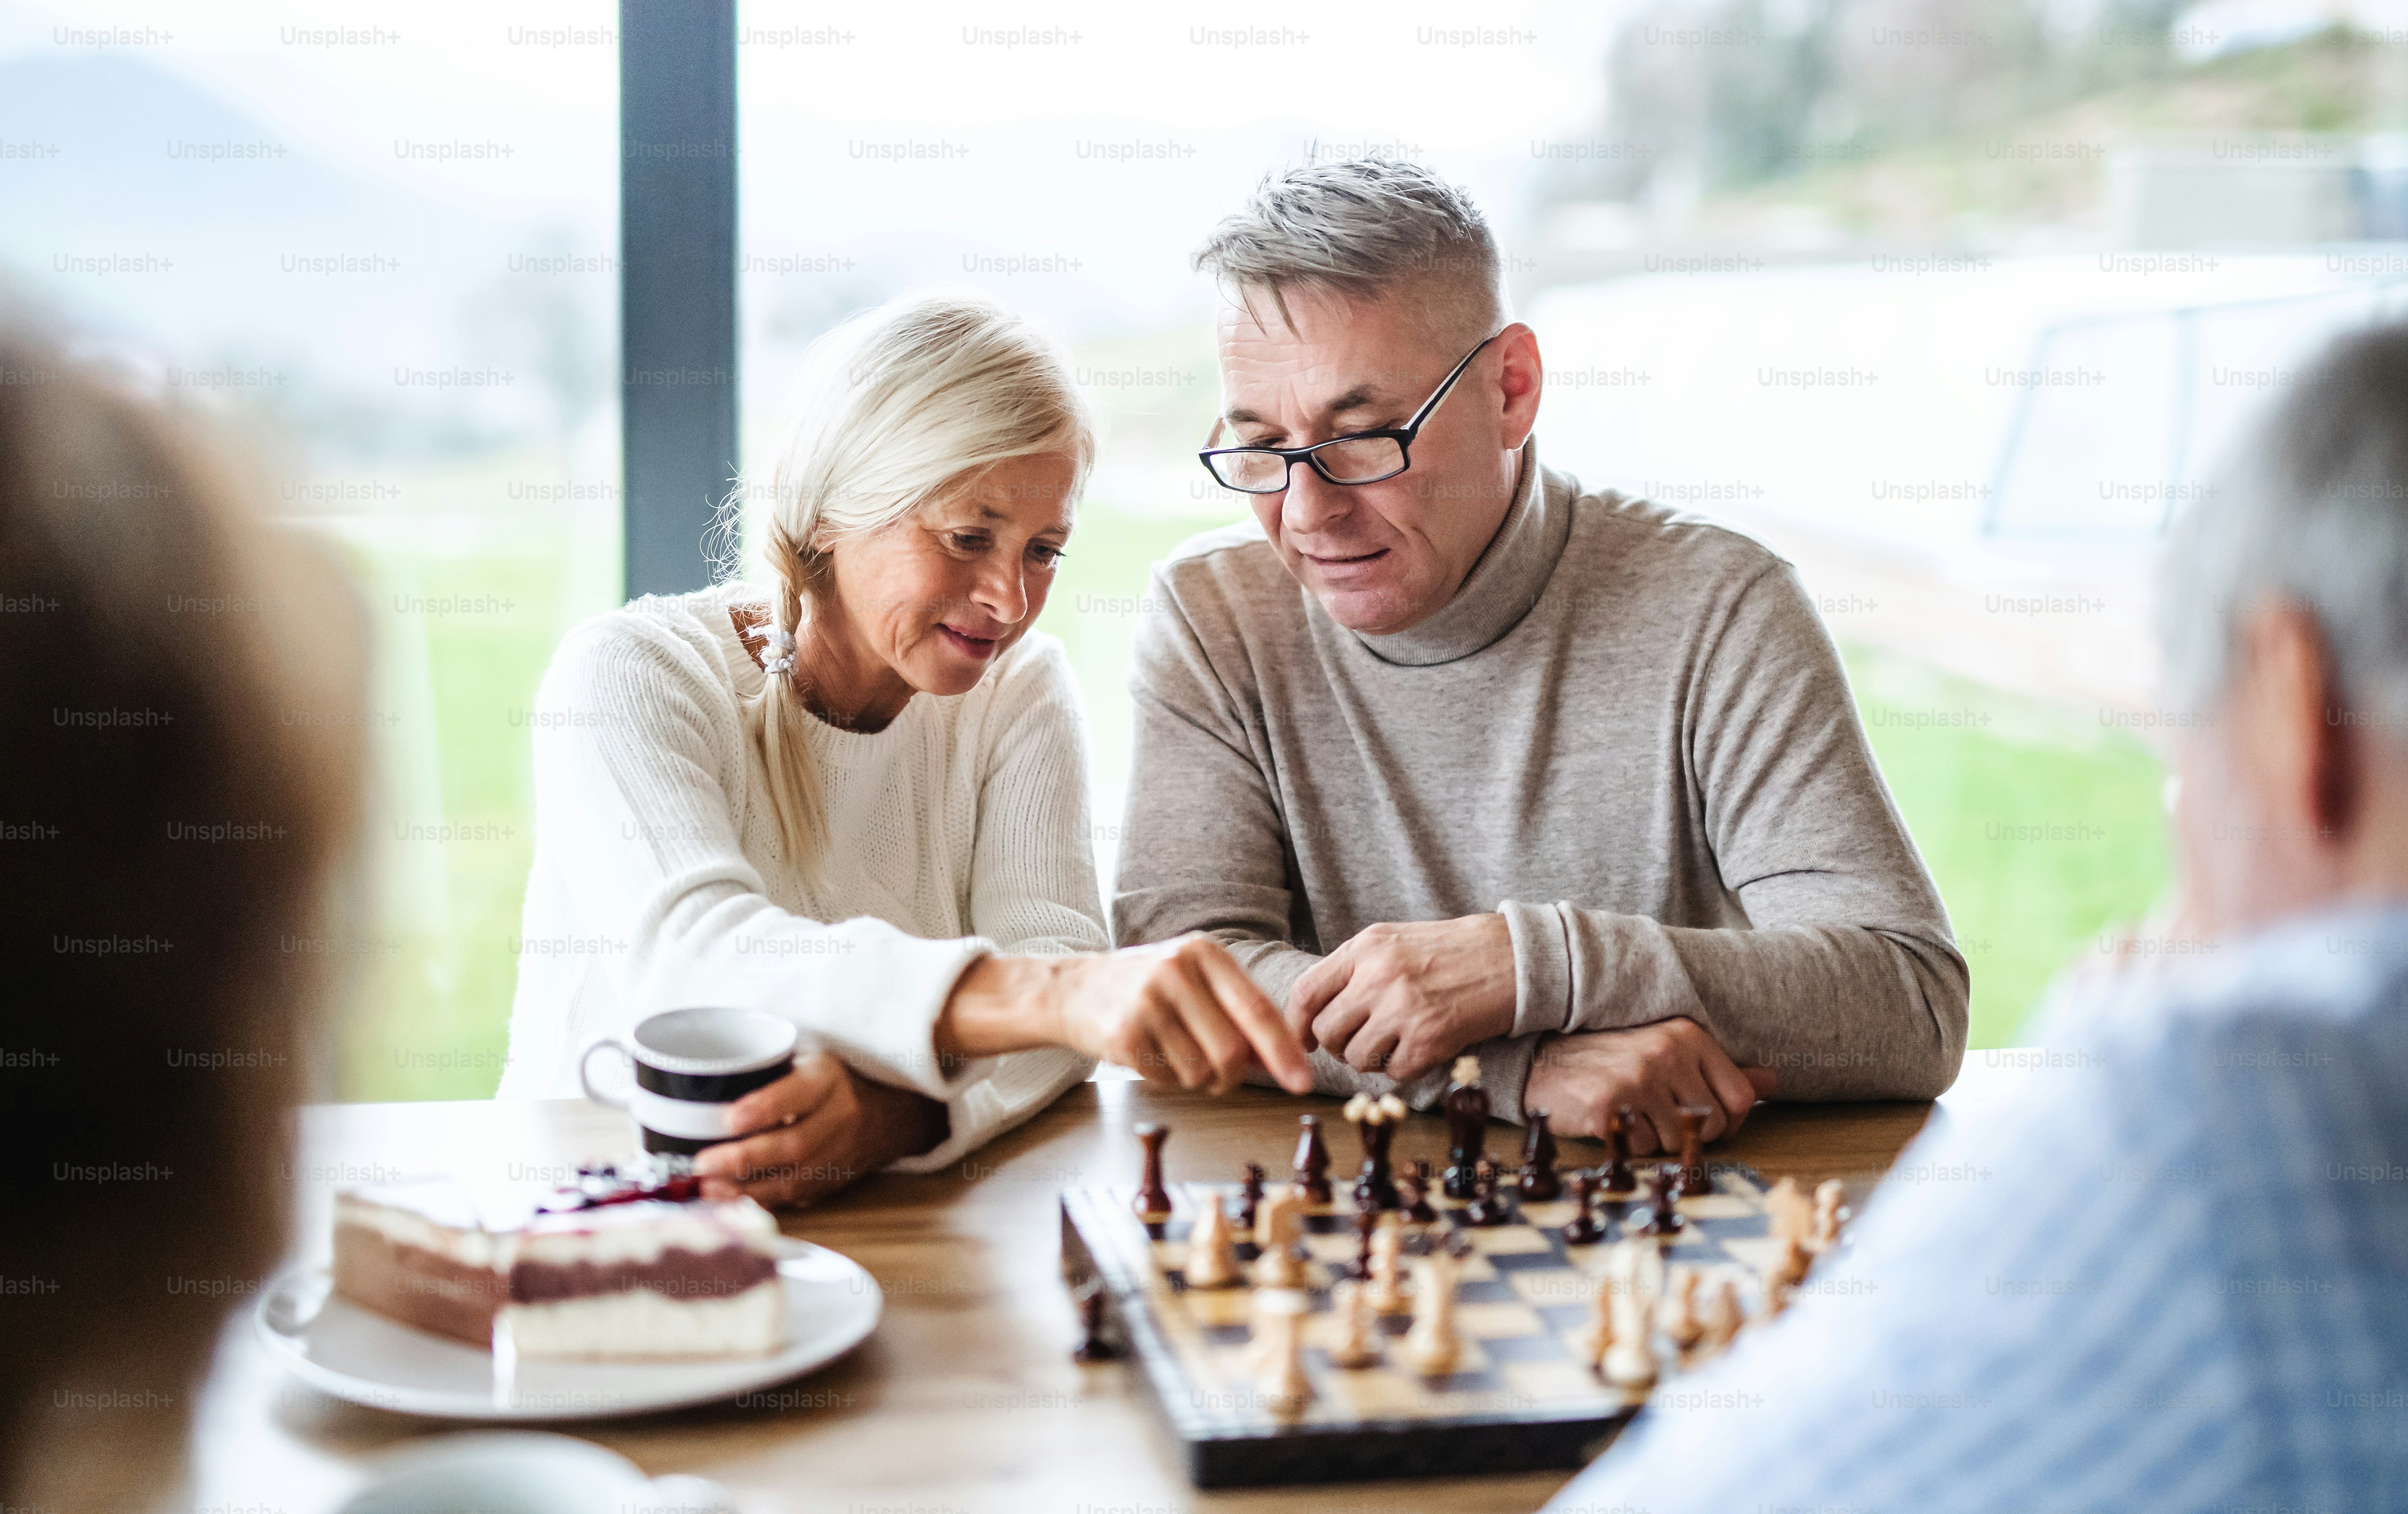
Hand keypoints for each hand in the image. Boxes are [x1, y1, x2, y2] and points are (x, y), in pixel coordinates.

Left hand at [694, 1051, 947, 1207]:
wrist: (888, 1116)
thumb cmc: (831, 1083)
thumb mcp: (806, 1060)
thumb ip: (766, 1073)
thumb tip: (698, 1089)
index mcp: (828, 1080)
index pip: (798, 1094)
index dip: (763, 1109)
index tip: (727, 1119)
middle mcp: (839, 1118)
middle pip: (792, 1145)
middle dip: (743, 1159)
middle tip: (702, 1164)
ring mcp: (839, 1157)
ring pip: (792, 1179)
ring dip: (745, 1188)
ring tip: (707, 1188)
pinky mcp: (833, 1183)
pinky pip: (795, 1197)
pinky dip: (760, 1201)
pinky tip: (730, 1200)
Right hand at [1049, 935, 1315, 1094]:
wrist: (1073, 988)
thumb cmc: (1146, 988)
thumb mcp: (1195, 982)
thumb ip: (1240, 1014)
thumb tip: (1286, 1061)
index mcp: (1204, 953)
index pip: (1258, 1009)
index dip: (1284, 1051)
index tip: (1303, 1082)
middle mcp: (1177, 970)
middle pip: (1232, 1050)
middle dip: (1232, 1076)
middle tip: (1219, 1076)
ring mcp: (1148, 1000)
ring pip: (1201, 1071)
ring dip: (1196, 1079)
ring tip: (1175, 1054)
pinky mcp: (1124, 1031)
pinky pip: (1167, 1078)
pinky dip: (1166, 1078)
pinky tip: (1149, 1053)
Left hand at [1287, 915, 1515, 1082]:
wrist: (1509, 959)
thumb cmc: (1447, 952)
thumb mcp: (1391, 942)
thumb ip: (1351, 970)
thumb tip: (1312, 1013)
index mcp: (1365, 948)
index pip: (1305, 993)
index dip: (1297, 1024)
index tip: (1305, 1040)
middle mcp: (1379, 977)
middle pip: (1326, 1031)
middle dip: (1336, 1046)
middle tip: (1358, 1041)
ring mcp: (1403, 1009)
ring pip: (1355, 1058)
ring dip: (1369, 1059)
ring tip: (1393, 1042)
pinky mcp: (1429, 1039)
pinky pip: (1393, 1072)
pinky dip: (1402, 1067)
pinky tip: (1420, 1047)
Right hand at [1523, 1020, 1777, 1152]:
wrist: (1542, 1061)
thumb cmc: (1611, 1060)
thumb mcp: (1668, 1053)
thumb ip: (1718, 1070)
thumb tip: (1772, 1080)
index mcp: (1687, 1036)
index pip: (1739, 1099)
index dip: (1726, 1122)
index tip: (1701, 1122)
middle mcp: (1666, 1052)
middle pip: (1711, 1126)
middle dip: (1688, 1135)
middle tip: (1656, 1117)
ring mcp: (1637, 1077)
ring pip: (1677, 1142)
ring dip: (1656, 1140)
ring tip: (1632, 1115)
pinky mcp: (1610, 1104)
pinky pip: (1642, 1147)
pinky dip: (1629, 1144)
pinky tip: (1612, 1120)